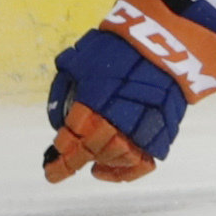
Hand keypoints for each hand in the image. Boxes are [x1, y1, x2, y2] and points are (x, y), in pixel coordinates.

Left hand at [41, 0, 215, 183]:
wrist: (165, 43)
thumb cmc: (116, 48)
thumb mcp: (79, 60)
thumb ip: (64, 87)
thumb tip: (57, 117)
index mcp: (92, 103)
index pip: (72, 139)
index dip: (60, 157)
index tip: (50, 170)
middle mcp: (115, 120)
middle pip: (91, 150)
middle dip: (74, 161)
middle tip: (61, 169)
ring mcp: (140, 129)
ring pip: (116, 157)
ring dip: (100, 162)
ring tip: (91, 163)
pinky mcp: (161, 133)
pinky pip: (142, 163)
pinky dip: (126, 172)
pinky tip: (111, 171)